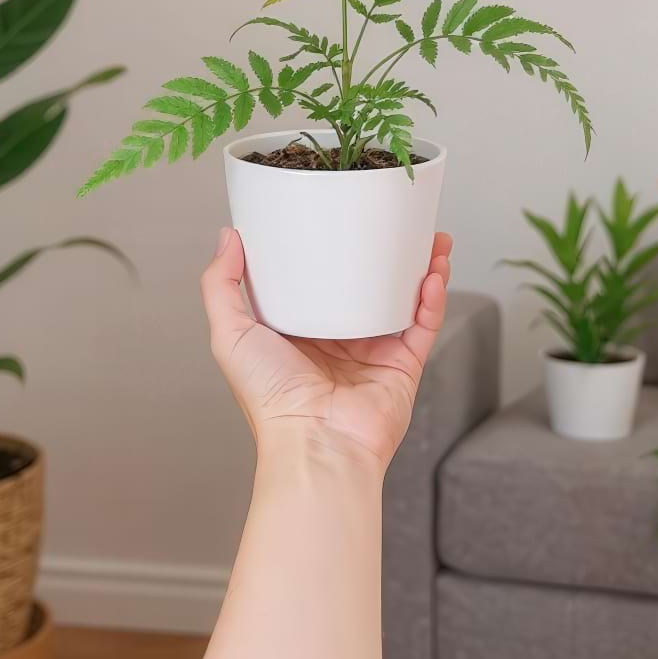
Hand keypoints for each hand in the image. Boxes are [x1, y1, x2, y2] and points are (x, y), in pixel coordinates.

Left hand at [201, 227, 452, 469]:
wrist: (315, 445)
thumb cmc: (271, 400)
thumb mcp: (231, 334)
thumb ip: (221, 285)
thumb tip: (228, 236)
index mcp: (299, 330)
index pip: (317, 277)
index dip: (330, 245)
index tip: (339, 213)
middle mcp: (338, 338)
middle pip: (368, 282)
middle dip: (385, 250)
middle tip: (397, 219)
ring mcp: (374, 351)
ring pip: (403, 297)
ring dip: (420, 266)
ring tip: (432, 237)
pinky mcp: (403, 365)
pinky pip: (424, 324)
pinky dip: (433, 297)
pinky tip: (436, 271)